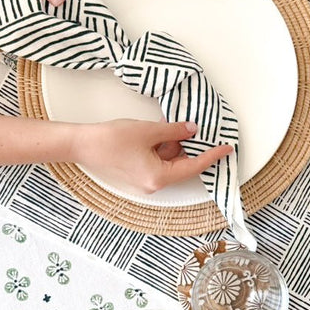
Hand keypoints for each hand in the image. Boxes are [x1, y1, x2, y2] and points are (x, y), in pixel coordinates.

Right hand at [71, 119, 233, 193]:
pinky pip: (158, 160)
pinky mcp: (138, 173)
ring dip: (173, 144)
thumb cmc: (110, 139)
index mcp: (159, 178)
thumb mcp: (149, 131)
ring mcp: (145, 180)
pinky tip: (159, 131)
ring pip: (169, 161)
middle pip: (181, 165)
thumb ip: (175, 131)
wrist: (82, 144)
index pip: (194, 166)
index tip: (226, 148)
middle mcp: (153, 184)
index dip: (211, 155)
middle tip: (198, 129)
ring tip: (170, 125)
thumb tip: (192, 130)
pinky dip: (162, 147)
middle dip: (188, 146)